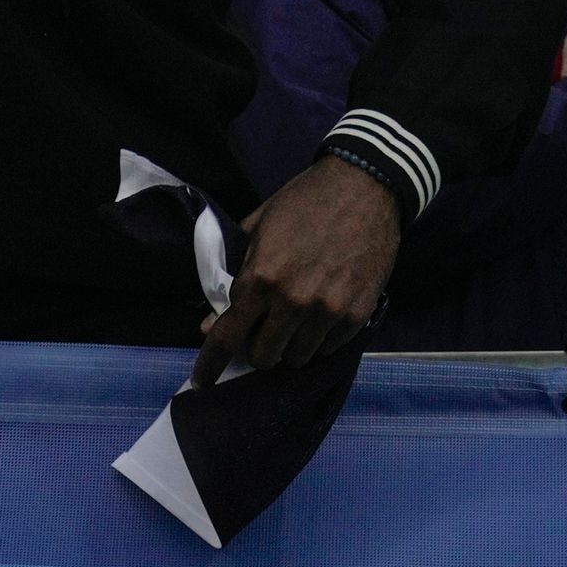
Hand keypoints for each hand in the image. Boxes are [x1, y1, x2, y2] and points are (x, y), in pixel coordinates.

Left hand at [193, 155, 396, 386]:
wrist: (365, 185)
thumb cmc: (305, 201)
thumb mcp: (259, 226)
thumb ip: (235, 273)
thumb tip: (209, 321)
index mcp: (262, 277)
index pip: (227, 336)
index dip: (210, 363)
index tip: (201, 381)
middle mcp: (293, 301)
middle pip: (262, 356)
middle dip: (256, 348)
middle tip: (262, 330)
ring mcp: (327, 311)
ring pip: (296, 358)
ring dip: (289, 345)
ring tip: (296, 320)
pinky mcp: (356, 314)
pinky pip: (328, 348)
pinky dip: (320, 338)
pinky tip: (322, 312)